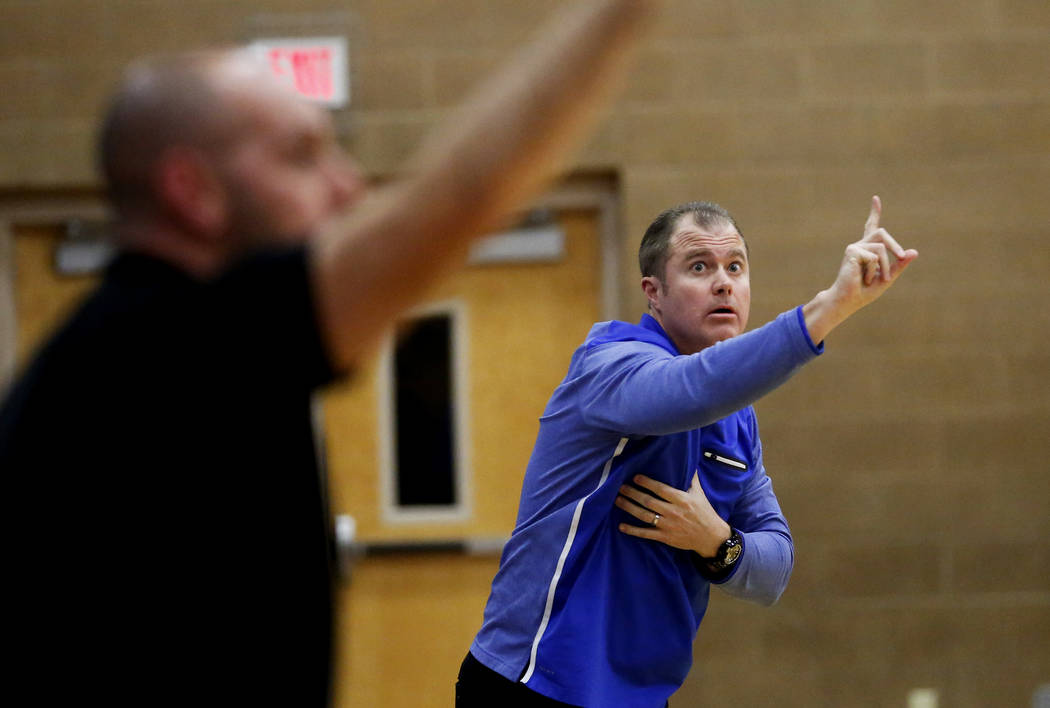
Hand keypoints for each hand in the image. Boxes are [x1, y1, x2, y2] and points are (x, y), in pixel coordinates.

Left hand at [615, 473, 730, 556]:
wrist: (711, 537)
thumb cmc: (704, 512)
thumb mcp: (699, 494)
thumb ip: (691, 478)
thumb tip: (688, 460)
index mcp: (682, 500)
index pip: (661, 489)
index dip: (647, 483)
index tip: (635, 477)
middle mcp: (674, 512)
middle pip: (649, 501)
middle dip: (633, 493)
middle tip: (620, 486)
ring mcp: (668, 525)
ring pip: (644, 515)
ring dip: (629, 507)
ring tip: (618, 500)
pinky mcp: (665, 537)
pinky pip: (646, 534)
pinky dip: (633, 530)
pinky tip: (621, 526)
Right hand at [803, 196, 918, 343]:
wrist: (848, 300)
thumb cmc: (865, 292)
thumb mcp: (888, 277)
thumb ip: (899, 265)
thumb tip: (914, 252)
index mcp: (867, 250)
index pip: (871, 228)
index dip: (874, 213)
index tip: (875, 199)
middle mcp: (860, 246)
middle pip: (882, 233)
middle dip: (895, 246)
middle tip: (902, 257)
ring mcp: (855, 247)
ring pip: (881, 246)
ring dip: (886, 265)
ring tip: (879, 278)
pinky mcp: (852, 251)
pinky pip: (875, 256)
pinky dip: (874, 270)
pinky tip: (865, 278)